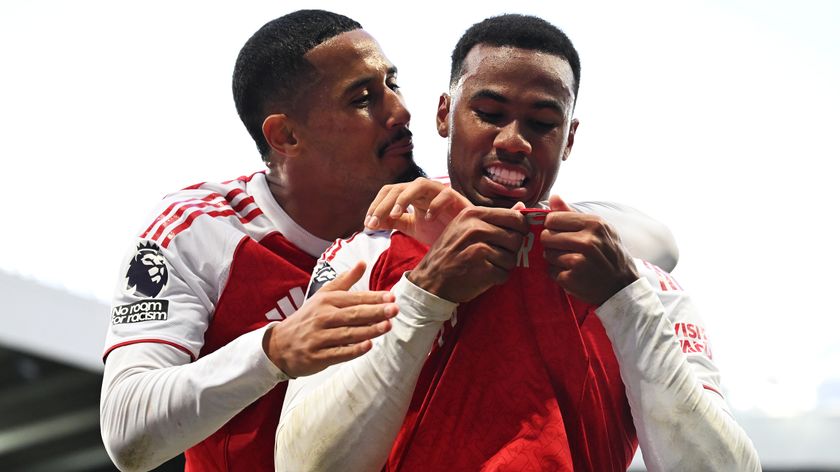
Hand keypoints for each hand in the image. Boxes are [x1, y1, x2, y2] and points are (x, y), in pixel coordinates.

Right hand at [264, 262, 397, 376]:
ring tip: (388, 326)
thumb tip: (363, 263)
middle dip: (375, 312)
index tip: (392, 297)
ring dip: (369, 330)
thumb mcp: (322, 296)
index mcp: (326, 301)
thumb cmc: (308, 318)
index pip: (353, 298)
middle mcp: (322, 317)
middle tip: (394, 309)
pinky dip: (353, 350)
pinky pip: (338, 353)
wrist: (279, 344)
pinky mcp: (317, 356)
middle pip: (353, 314)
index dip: (373, 297)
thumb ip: (344, 281)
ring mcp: (319, 337)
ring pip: (348, 334)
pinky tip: (369, 346)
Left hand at [364, 178, 470, 245]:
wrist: (465, 238)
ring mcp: (440, 191)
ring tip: (396, 215)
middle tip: (374, 223)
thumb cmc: (440, 229)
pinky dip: (435, 205)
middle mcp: (424, 190)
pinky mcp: (457, 198)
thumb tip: (371, 222)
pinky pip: (444, 195)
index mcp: (412, 195)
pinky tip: (428, 219)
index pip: (389, 192)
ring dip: (404, 198)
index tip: (368, 224)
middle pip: (398, 188)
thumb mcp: (412, 227)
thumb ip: (394, 222)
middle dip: (384, 205)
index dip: (375, 206)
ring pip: (419, 184)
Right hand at [409, 206, 527, 302]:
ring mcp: (478, 249)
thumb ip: (494, 217)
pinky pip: (504, 274)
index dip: (520, 230)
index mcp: (473, 214)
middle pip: (516, 239)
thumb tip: (522, 207)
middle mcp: (476, 228)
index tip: (511, 237)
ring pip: (512, 258)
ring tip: (486, 265)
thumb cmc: (450, 253)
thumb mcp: (465, 227)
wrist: (430, 280)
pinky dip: (497, 279)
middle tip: (495, 255)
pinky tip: (483, 276)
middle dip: (511, 251)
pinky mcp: (481, 269)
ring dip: (503, 266)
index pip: (515, 217)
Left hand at [541, 195, 638, 304]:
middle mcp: (587, 241)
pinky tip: (573, 274)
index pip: (552, 218)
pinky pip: (550, 271)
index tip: (562, 234)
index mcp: (594, 224)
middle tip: (566, 250)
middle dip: (552, 243)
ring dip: (555, 259)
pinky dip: (558, 274)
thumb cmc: (609, 255)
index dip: (553, 227)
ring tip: (572, 262)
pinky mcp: (572, 278)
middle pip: (546, 236)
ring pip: (547, 254)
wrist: (623, 287)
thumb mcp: (599, 230)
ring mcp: (579, 261)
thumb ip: (573, 214)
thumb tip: (553, 196)